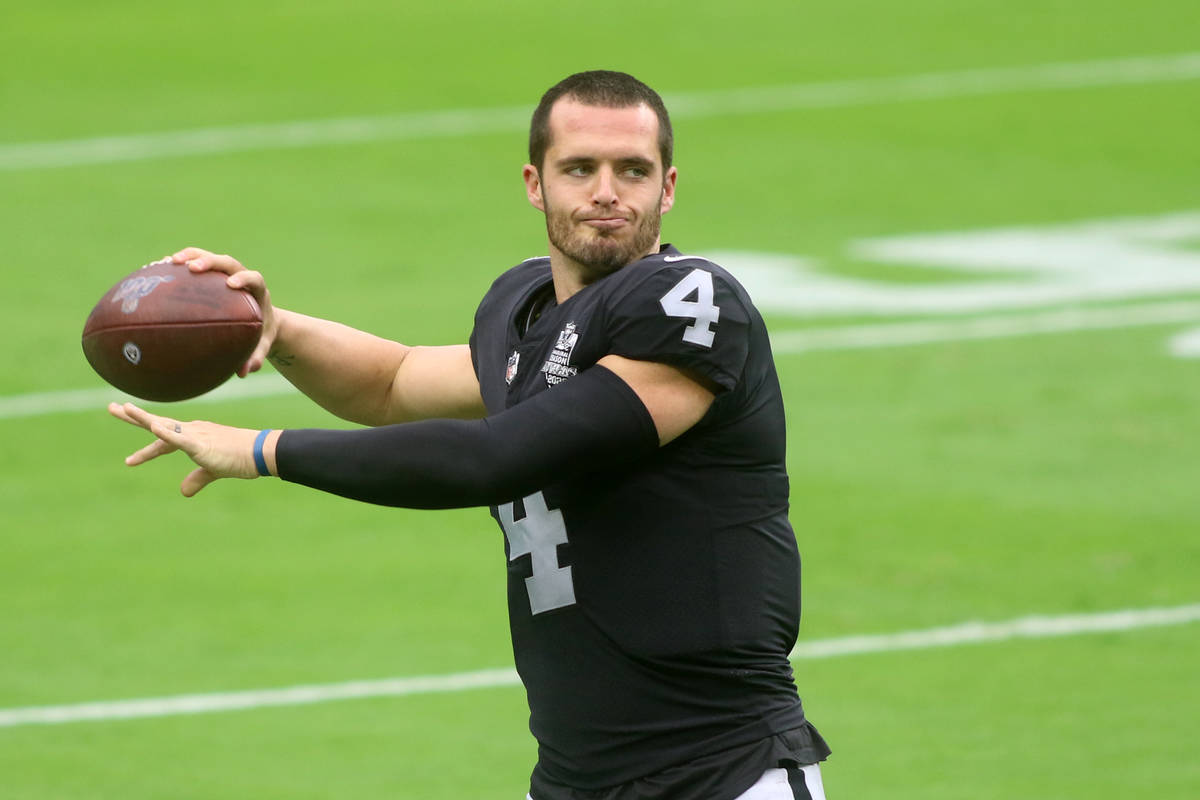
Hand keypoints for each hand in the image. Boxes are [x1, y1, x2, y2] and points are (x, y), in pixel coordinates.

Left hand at [109, 402, 267, 496]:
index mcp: (194, 436)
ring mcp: (195, 435)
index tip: (129, 461)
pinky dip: (166, 433)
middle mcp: (191, 431)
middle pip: (157, 423)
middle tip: (112, 407)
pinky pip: (180, 439)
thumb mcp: (213, 470)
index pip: (164, 441)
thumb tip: (183, 492)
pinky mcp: (202, 444)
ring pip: (164, 425)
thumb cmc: (241, 458)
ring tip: (123, 408)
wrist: (260, 453)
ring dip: (143, 418)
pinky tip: (153, 427)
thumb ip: (197, 478)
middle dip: (134, 417)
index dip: (147, 451)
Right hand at [170, 247, 278, 377]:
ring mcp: (224, 273)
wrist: (261, 320)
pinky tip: (155, 270)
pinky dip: (176, 265)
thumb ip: (255, 357)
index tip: (231, 285)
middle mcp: (241, 276)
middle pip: (227, 262)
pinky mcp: (210, 275)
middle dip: (210, 261)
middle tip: (191, 268)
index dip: (244, 278)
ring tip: (168, 262)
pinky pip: (192, 263)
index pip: (253, 278)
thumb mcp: (262, 346)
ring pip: (207, 256)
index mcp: (258, 291)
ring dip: (189, 256)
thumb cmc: (261, 334)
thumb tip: (243, 372)